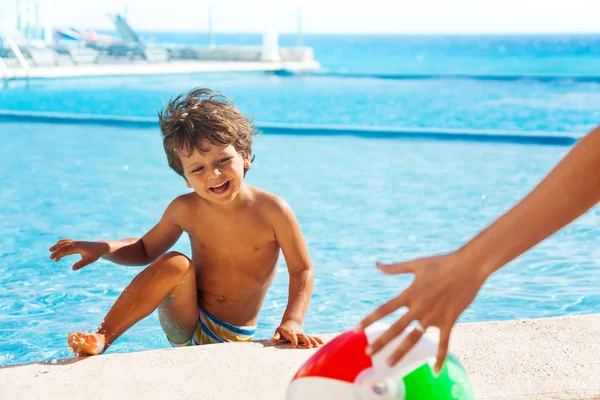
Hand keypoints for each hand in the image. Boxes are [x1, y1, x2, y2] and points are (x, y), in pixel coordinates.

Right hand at [49, 239, 108, 270]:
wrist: (101, 246)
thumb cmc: (95, 254)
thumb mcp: (89, 260)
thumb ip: (81, 264)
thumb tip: (72, 268)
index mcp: (77, 247)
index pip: (65, 251)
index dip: (59, 255)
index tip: (56, 261)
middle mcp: (76, 243)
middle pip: (63, 246)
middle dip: (56, 251)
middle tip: (50, 258)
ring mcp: (76, 242)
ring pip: (64, 242)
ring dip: (57, 246)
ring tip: (50, 250)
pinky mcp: (77, 242)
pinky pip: (68, 241)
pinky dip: (62, 242)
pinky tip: (58, 244)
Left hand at [271, 320, 323, 347]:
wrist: (290, 323)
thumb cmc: (282, 330)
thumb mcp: (278, 332)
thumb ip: (276, 336)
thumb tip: (272, 340)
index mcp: (290, 332)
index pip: (292, 336)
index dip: (293, 340)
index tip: (294, 346)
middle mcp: (298, 333)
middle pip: (302, 336)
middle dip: (305, 340)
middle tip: (308, 346)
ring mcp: (303, 334)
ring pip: (309, 337)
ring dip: (313, 340)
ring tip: (317, 345)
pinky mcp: (306, 336)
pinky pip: (312, 337)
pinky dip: (317, 339)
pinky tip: (322, 343)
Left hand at [356, 252, 487, 372]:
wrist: (468, 266)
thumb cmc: (441, 262)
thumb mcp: (416, 264)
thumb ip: (394, 268)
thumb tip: (377, 264)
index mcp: (409, 293)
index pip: (384, 309)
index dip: (369, 319)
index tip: (356, 329)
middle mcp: (419, 307)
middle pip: (395, 328)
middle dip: (381, 342)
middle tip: (368, 353)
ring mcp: (434, 316)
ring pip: (414, 339)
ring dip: (400, 353)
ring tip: (389, 364)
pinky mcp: (449, 321)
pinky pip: (444, 344)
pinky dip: (440, 358)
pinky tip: (436, 372)